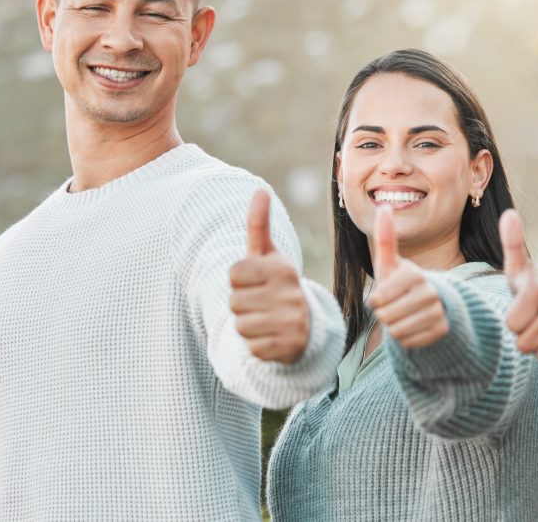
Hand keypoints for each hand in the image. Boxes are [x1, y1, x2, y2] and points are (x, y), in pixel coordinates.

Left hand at [229, 190, 309, 363]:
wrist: (304, 326)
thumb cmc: (277, 285)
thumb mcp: (267, 256)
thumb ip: (259, 225)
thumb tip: (260, 189)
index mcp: (283, 268)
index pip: (233, 273)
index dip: (238, 280)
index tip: (256, 282)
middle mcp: (291, 293)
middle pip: (233, 301)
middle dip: (242, 305)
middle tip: (262, 304)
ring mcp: (292, 320)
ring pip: (240, 325)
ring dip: (248, 326)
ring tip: (267, 320)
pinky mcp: (289, 346)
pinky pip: (251, 348)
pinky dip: (257, 345)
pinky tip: (272, 337)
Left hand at [367, 205, 448, 347]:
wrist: (431, 303)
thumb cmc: (401, 282)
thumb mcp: (391, 263)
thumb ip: (385, 238)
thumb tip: (384, 207)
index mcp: (413, 274)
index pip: (377, 300)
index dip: (375, 302)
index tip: (383, 296)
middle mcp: (429, 292)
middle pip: (386, 317)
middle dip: (385, 315)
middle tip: (395, 306)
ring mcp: (437, 312)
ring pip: (397, 332)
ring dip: (395, 327)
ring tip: (404, 315)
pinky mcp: (442, 330)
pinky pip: (409, 343)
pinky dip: (406, 339)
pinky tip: (414, 326)